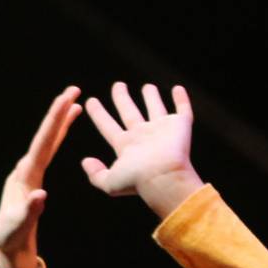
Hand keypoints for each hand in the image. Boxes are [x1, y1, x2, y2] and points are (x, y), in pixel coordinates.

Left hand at [0, 87, 82, 267]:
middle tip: (73, 90)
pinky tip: (64, 129)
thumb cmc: (11, 238)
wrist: (7, 247)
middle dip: (58, 112)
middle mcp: (26, 169)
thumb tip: (41, 194)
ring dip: (60, 121)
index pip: (42, 143)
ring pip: (48, 141)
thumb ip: (30, 211)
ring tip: (74, 102)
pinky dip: (58, 138)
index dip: (55, 121)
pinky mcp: (34, 178)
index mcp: (24, 176)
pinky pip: (49, 151)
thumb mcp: (19, 227)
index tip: (65, 100)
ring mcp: (29, 172)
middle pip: (45, 136)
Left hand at [80, 82, 204, 217]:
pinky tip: (178, 88)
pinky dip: (181, 100)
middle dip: (122, 99)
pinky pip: (182, 110)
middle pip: (130, 113)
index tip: (90, 101)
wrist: (165, 177)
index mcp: (126, 146)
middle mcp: (143, 137)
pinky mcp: (180, 126)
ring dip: (151, 97)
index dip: (98, 114)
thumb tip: (85, 161)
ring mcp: (162, 131)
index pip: (108, 127)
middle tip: (118, 85)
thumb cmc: (138, 180)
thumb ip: (96, 174)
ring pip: (155, 109)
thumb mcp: (110, 182)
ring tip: (147, 86)